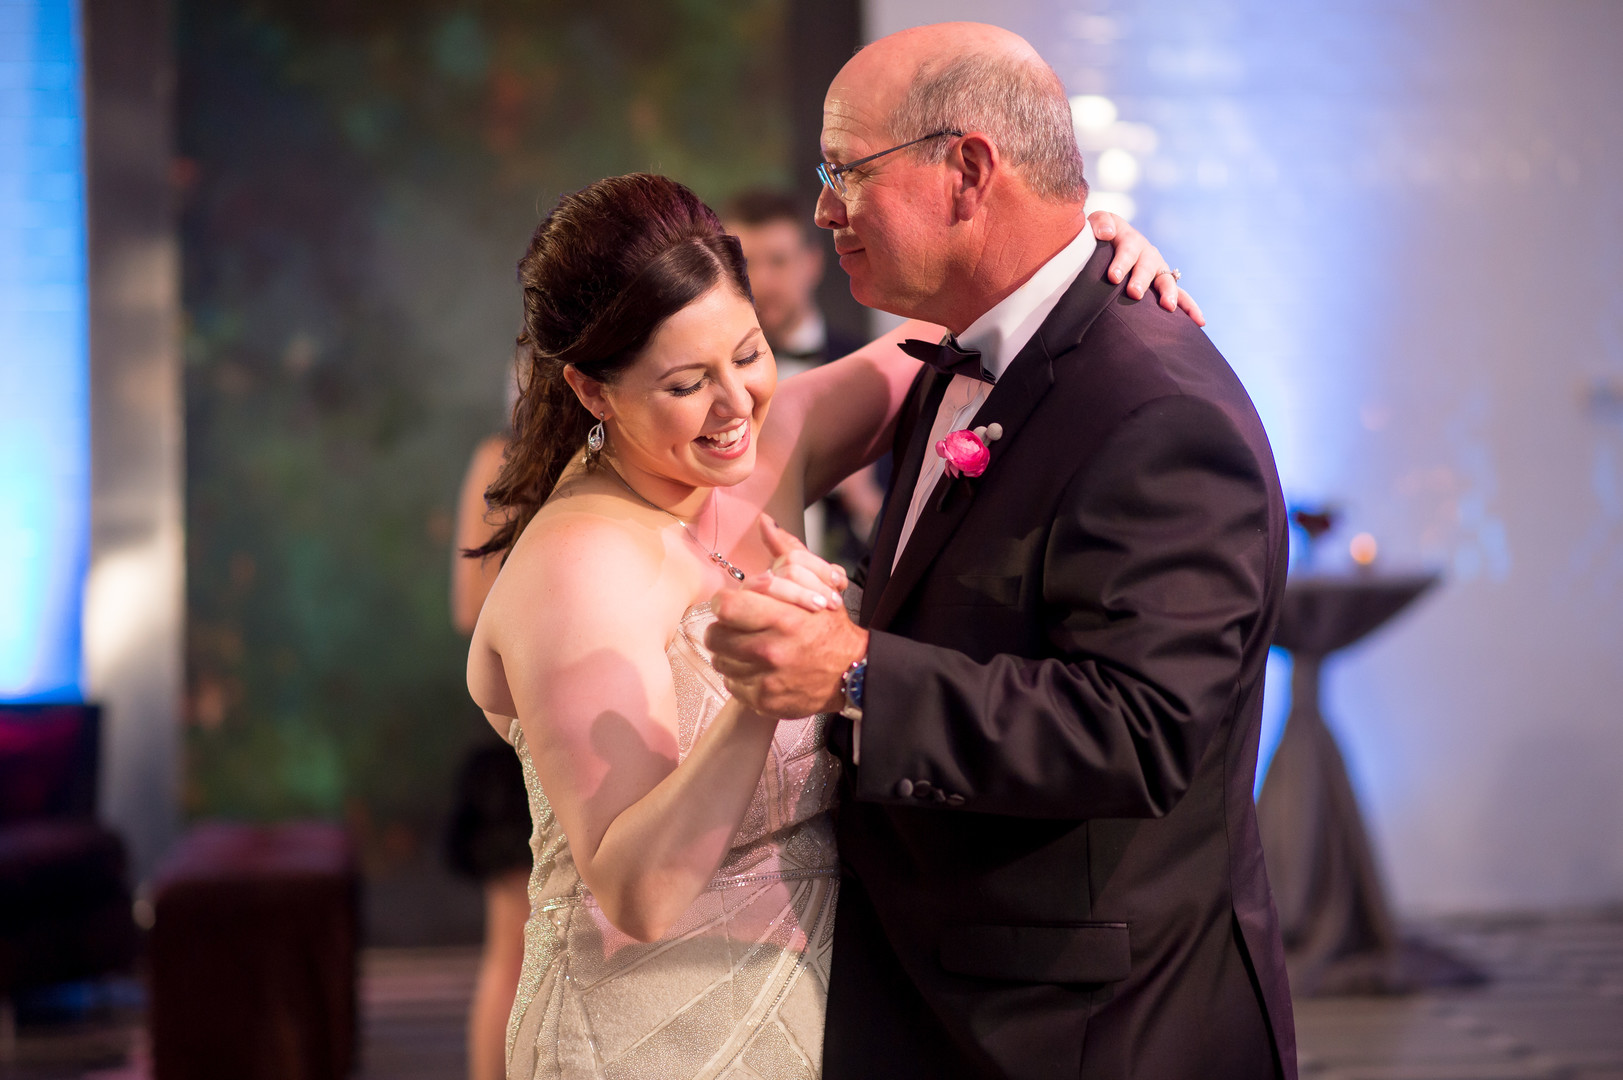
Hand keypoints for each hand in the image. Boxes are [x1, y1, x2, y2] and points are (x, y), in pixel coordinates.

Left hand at [706, 518, 866, 717]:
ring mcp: (766, 679)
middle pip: (715, 636)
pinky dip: (741, 677)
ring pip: (720, 661)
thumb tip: (765, 522)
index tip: (734, 605)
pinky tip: (760, 670)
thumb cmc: (830, 626)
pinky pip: (732, 685)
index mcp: (782, 617)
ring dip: (731, 653)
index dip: (725, 604)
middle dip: (724, 629)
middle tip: (740, 628)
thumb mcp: (816, 584)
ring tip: (751, 649)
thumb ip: (787, 552)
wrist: (854, 672)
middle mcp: (771, 650)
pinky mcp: (764, 701)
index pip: (724, 607)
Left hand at [1089, 211, 1206, 326]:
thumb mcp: (1097, 224)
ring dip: (1169, 293)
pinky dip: (1189, 308)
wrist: (1106, 246)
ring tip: (1168, 306)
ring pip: (1166, 281)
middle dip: (1142, 280)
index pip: (1128, 249)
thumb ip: (1100, 223)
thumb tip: (1106, 233)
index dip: (1122, 262)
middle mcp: (1147, 254)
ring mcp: (1158, 270)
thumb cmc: (1098, 238)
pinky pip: (1181, 296)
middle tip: (1134, 293)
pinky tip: (1199, 322)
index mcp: (1130, 240)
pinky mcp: (1163, 286)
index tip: (1113, 277)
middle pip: (1148, 266)